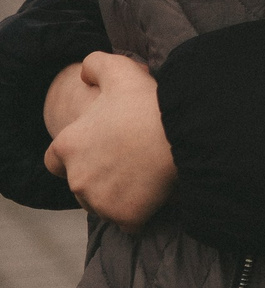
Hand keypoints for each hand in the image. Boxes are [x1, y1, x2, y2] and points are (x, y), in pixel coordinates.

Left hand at [44, 53, 175, 232]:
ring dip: (120, 196)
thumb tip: (85, 72)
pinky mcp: (124, 217)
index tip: (103, 151)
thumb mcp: (120, 70)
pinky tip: (157, 195)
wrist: (185, 133)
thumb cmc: (150, 103)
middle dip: (102, 178)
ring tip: (147, 177)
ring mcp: (99, 201)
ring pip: (104, 205)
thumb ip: (95, 65)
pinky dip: (141, 213)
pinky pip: (129, 222)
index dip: (77, 156)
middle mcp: (76, 178)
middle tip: (133, 161)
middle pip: (82, 186)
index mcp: (68, 146)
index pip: (55, 161)